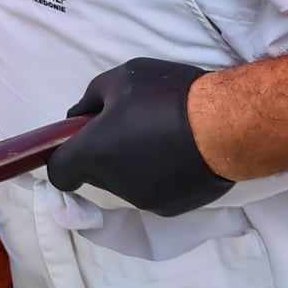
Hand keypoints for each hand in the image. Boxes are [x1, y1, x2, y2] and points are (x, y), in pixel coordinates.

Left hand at [50, 58, 230, 215]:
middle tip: (131, 123)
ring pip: (127, 182)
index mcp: (93, 155)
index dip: (63, 157)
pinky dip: (162, 175)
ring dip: (135, 163)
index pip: (59, 172)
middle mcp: (114, 185)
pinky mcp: (173, 208)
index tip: (78, 141)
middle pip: (97, 174)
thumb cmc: (168, 96)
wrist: (227, 126)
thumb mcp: (121, 78)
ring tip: (165, 134)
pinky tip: (183, 152)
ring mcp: (144, 201)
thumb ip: (90, 98)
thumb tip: (78, 116)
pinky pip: (157, 189)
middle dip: (105, 153)